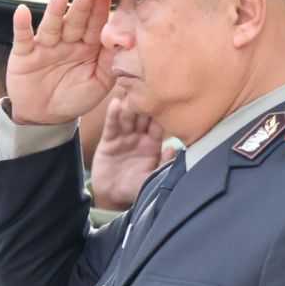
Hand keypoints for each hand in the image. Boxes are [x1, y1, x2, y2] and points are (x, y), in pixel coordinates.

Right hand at [7, 0, 113, 125]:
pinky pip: (23, 38)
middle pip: (76, 21)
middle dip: (83, 6)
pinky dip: (21, 24)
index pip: (96, 25)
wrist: (46, 117)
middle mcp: (67, 41)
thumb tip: (127, 42)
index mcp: (88, 46)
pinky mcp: (24, 54)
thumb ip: (111, 62)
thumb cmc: (76, 97)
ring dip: (55, 11)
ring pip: (52, 25)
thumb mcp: (99, 83)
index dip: (101, 10)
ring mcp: (45, 45)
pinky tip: (22, 11)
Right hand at [89, 94, 167, 210]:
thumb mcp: (152, 179)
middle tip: (149, 89)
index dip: (163, 113)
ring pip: (128, 118)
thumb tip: (174, 149)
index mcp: (154, 144)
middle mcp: (140, 136)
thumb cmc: (136, 187)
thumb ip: (164, 164)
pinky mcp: (109, 140)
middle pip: (144, 116)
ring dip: (131, 107)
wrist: (114, 196)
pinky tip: (116, 103)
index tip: (167, 98)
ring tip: (133, 96)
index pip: (160, 125)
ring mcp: (125, 136)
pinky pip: (112, 125)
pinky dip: (113, 114)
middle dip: (146, 104)